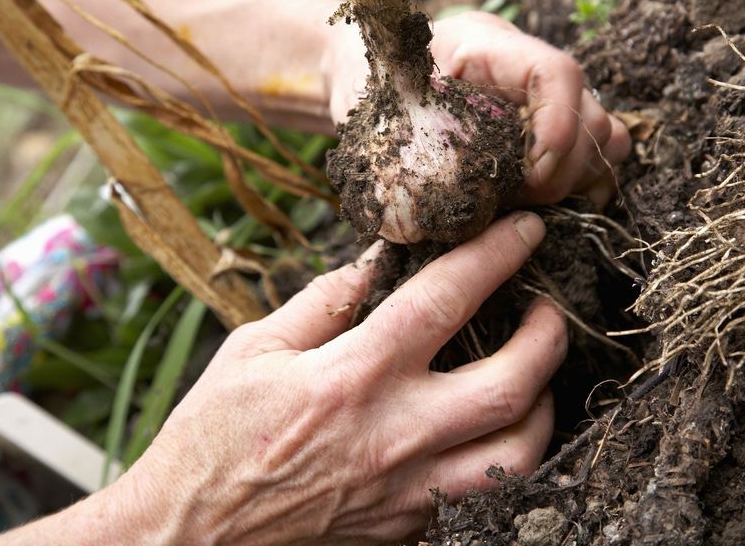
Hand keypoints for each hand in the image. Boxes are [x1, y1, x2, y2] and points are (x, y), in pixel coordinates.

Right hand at [112, 212, 565, 544]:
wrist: (193, 538)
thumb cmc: (211, 438)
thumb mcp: (253, 349)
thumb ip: (322, 302)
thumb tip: (373, 264)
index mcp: (351, 377)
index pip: (445, 300)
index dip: (496, 255)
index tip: (525, 229)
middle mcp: (393, 435)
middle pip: (511, 385)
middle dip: (550, 335)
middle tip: (552, 307)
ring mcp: (407, 491)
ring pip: (517, 454)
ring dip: (542, 406)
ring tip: (534, 374)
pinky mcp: (407, 528)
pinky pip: (482, 494)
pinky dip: (501, 454)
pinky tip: (488, 428)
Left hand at [326, 10, 631, 207]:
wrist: (365, 71)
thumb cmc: (368, 86)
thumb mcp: (377, 110)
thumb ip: (402, 153)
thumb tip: (428, 222)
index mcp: (487, 47)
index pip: (557, 73)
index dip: (559, 128)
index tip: (532, 176)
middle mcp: (526, 68)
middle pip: (591, 114)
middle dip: (560, 171)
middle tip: (515, 199)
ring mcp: (543, 98)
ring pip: (604, 138)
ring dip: (574, 181)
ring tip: (523, 202)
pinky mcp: (546, 128)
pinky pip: (593, 159)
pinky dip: (577, 187)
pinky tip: (535, 205)